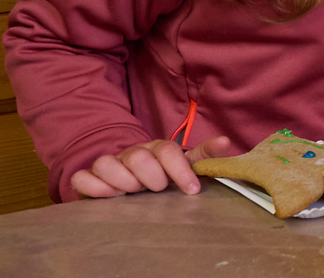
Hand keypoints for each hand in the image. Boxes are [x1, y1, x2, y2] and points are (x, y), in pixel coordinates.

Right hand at [72, 135, 233, 197]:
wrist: (132, 184)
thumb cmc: (163, 176)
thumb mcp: (184, 166)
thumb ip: (204, 156)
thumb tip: (225, 142)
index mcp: (157, 149)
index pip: (167, 150)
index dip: (180, 170)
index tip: (192, 190)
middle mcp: (132, 154)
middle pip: (138, 157)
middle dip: (152, 177)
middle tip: (157, 189)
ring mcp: (108, 165)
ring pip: (106, 163)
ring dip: (123, 181)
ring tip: (133, 192)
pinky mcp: (88, 180)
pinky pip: (82, 178)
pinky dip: (93, 187)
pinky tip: (109, 196)